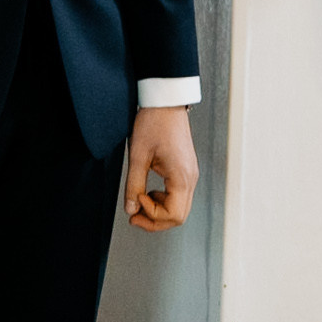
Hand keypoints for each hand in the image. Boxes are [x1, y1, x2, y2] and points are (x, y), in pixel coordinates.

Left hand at [123, 106, 197, 231]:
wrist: (165, 102)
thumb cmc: (153, 123)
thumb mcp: (138, 155)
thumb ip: (134, 184)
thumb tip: (130, 209)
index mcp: (181, 177)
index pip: (173, 215)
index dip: (151, 216)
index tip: (135, 201)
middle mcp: (191, 179)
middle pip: (179, 216)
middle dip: (155, 220)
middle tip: (133, 216)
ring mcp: (190, 175)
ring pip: (179, 207)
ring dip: (158, 210)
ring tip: (139, 200)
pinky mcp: (186, 170)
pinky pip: (178, 195)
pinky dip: (163, 199)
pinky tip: (149, 190)